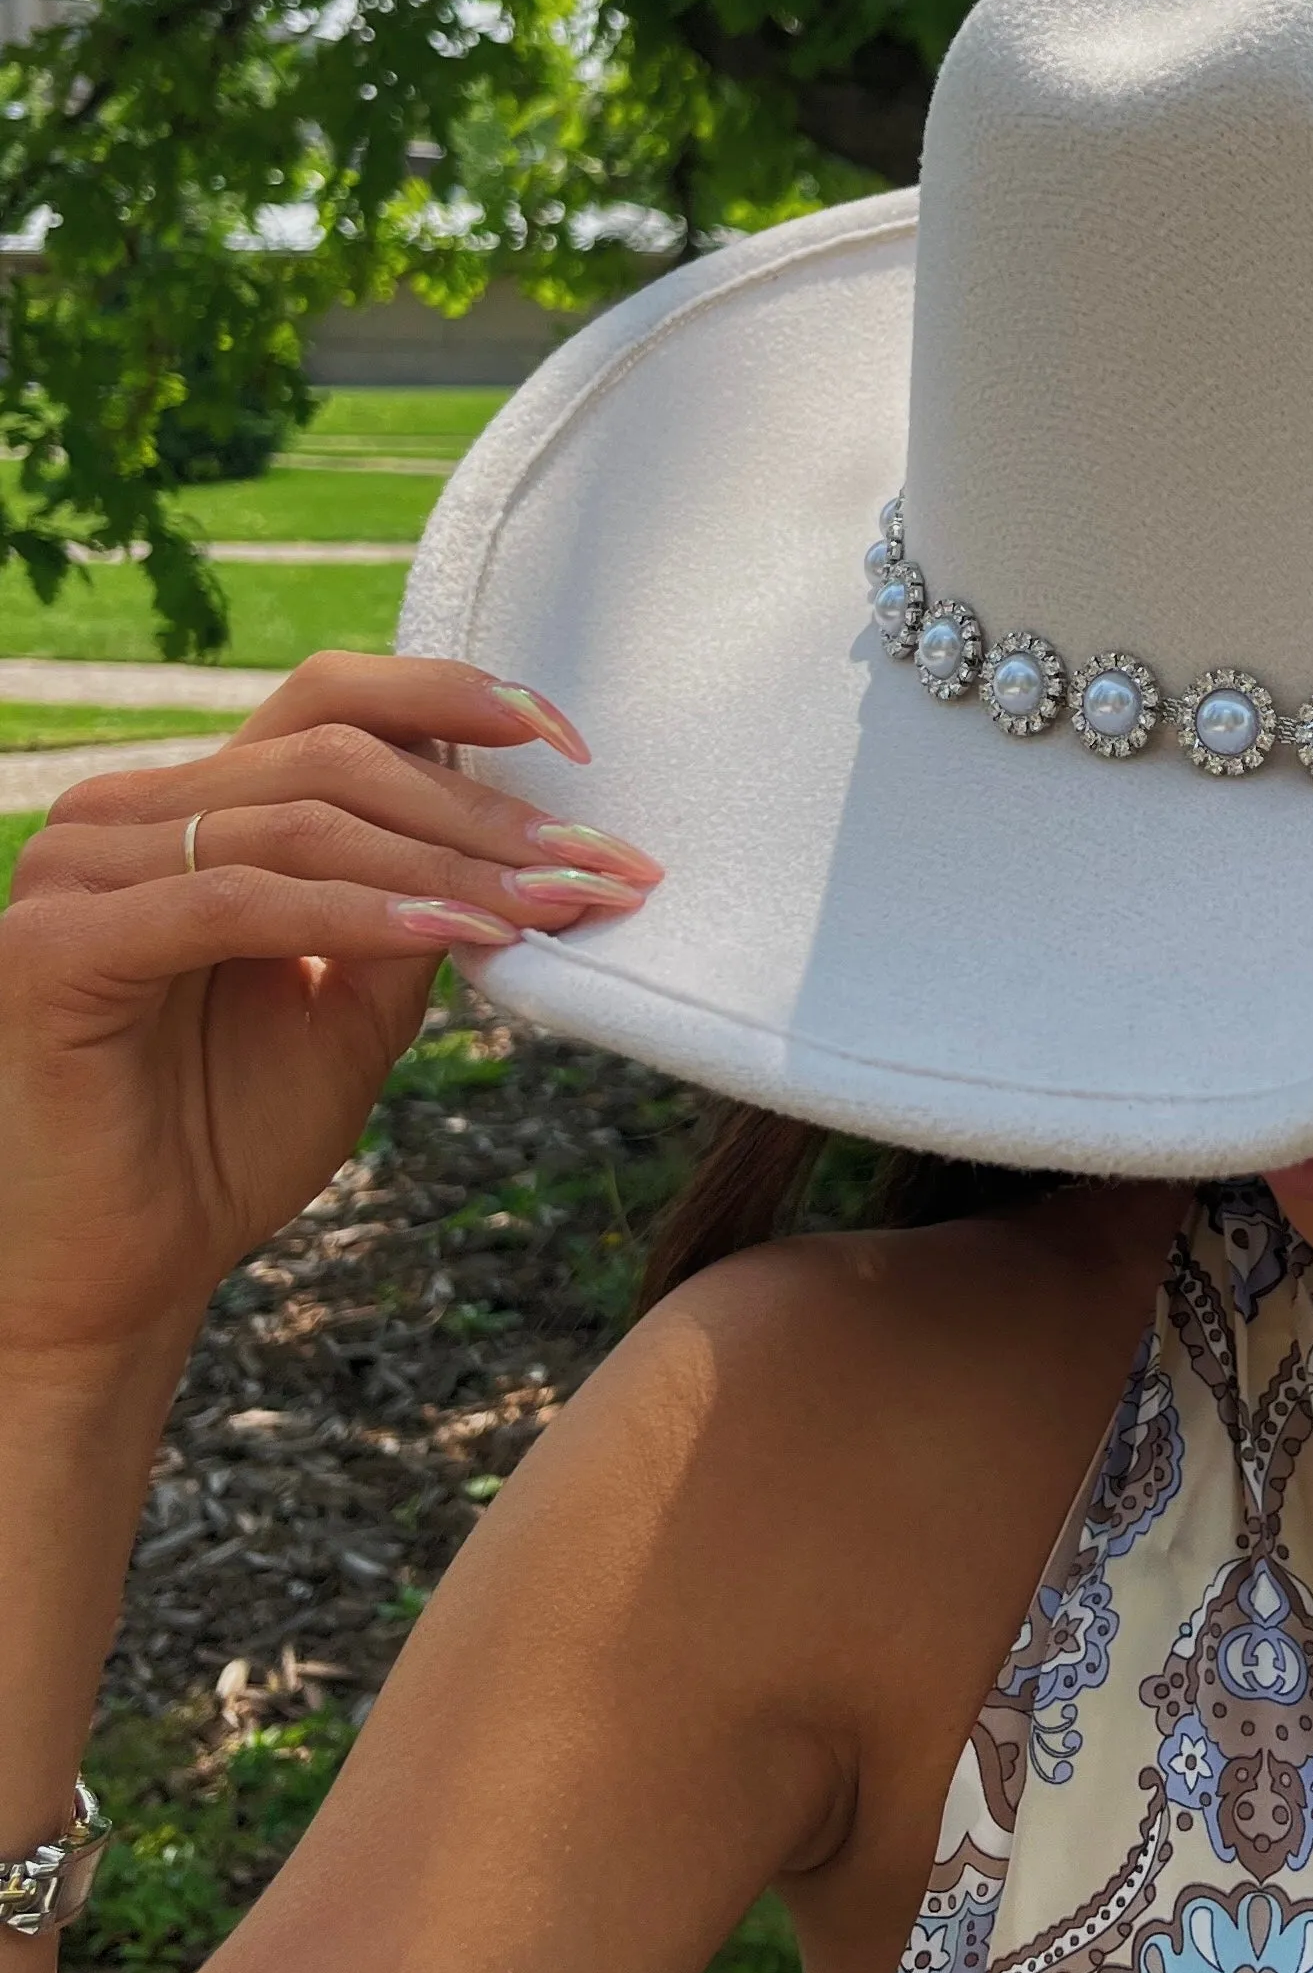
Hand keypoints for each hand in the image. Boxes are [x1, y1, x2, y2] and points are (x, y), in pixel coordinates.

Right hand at [0, 654, 662, 1379]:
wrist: (126, 1273)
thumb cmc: (229, 1137)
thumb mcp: (357, 1004)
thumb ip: (414, 904)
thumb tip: (523, 832)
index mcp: (189, 810)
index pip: (327, 702)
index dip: (451, 699)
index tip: (568, 739)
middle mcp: (123, 819)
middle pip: (330, 757)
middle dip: (482, 813)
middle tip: (598, 862)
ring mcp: (77, 872)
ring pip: (298, 826)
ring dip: (445, 867)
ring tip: (551, 905)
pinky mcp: (52, 948)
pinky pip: (233, 904)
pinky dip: (355, 914)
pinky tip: (451, 935)